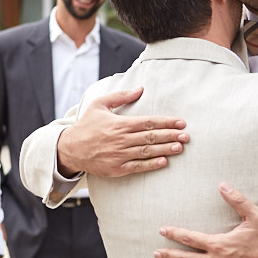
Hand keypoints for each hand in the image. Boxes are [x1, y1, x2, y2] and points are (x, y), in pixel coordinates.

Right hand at [58, 87, 189, 176]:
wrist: (70, 148)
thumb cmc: (87, 125)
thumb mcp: (100, 104)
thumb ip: (121, 96)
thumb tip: (140, 89)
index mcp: (120, 124)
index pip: (148, 122)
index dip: (166, 122)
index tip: (181, 123)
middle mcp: (121, 139)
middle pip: (151, 137)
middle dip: (171, 136)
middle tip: (187, 136)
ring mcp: (119, 155)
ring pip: (147, 152)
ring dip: (165, 149)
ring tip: (180, 147)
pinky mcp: (117, 168)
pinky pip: (137, 167)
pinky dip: (151, 165)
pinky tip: (164, 162)